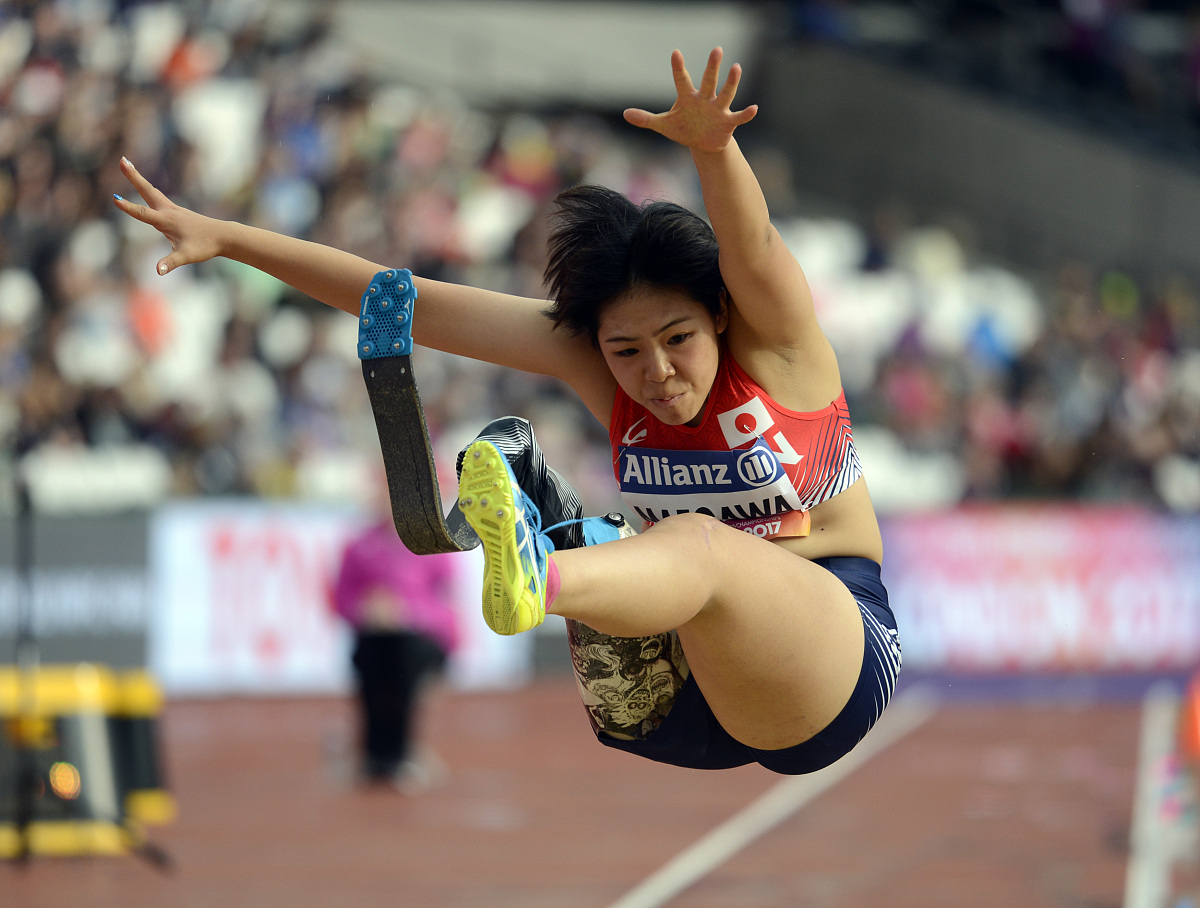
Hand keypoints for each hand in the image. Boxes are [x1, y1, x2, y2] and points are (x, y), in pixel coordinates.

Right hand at [112, 157, 222, 275]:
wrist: (224, 236)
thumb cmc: (205, 246)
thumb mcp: (187, 257)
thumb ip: (171, 263)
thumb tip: (158, 271)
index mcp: (167, 221)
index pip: (143, 214)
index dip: (128, 208)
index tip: (114, 198)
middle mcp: (169, 211)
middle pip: (147, 190)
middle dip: (133, 176)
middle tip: (121, 159)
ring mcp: (174, 209)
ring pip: (152, 191)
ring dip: (139, 179)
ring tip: (127, 165)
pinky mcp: (178, 211)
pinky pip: (159, 197)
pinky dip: (149, 189)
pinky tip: (147, 189)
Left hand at [623, 48, 757, 153]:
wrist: (703, 143)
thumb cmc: (684, 129)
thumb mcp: (664, 126)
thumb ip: (646, 119)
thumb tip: (625, 113)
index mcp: (688, 98)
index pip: (681, 80)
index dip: (678, 68)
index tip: (675, 54)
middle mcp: (705, 99)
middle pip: (709, 81)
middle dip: (712, 67)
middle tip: (716, 49)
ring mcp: (718, 109)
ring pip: (725, 94)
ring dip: (731, 83)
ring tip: (737, 67)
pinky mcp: (728, 122)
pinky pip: (739, 117)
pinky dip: (746, 114)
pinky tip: (754, 108)